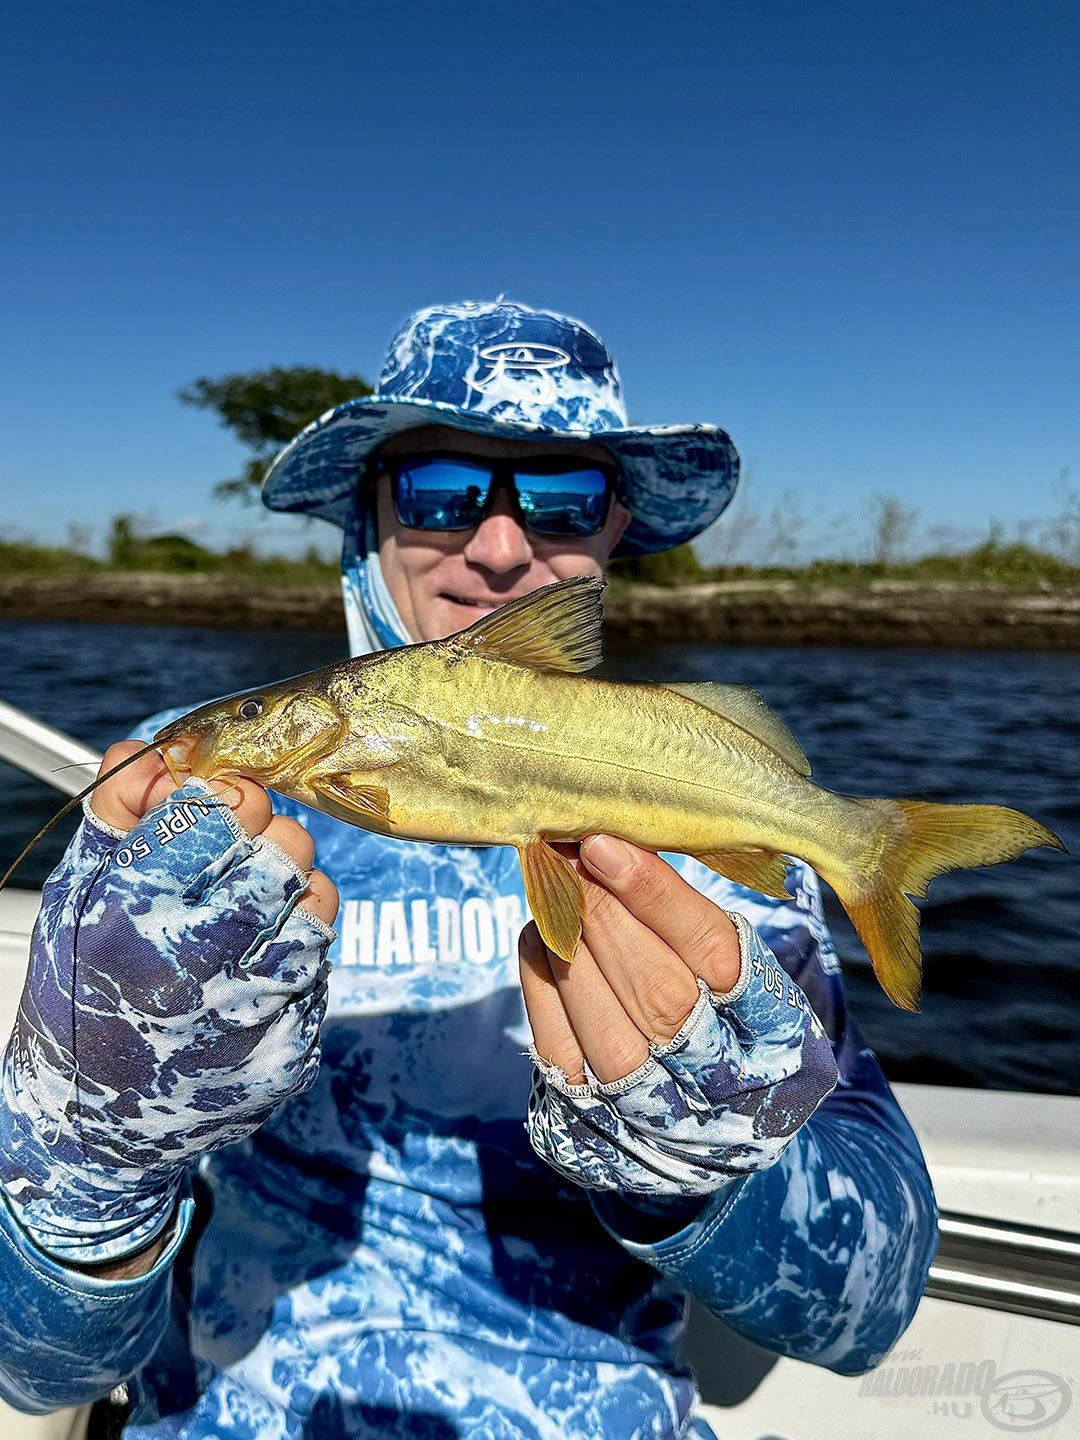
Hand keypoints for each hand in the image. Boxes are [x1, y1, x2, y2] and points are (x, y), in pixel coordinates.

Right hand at [0, 743, 338, 1265]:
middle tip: (242, 853)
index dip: (226, 798)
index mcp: (129, 921)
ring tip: (250, 909)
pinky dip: (294, 952)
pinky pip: (320, 968)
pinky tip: (254, 965)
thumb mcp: (74, 899)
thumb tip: (153, 751)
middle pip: (283, 852)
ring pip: (316, 904)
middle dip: (267, 836)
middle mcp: (192, 971)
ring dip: (291, 891)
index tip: (217, 808)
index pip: (219, 814)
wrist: (90, 1132)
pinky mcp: (287, 1054)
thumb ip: (116, 818)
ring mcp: (247, 1017)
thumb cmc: (78, 997)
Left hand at [519, 836, 837, 1196]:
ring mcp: (661, 1122)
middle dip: (603, 915)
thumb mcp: (746, 977)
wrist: (718, 1138)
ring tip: (554, 891)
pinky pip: (562, 1057)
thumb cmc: (732, 1023)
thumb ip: (695, 927)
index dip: (658, 898)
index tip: (605, 846)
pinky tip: (541, 935)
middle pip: (660, 998)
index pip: (716, 955)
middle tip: (566, 856)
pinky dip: (543, 986)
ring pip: (608, 1033)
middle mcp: (727, 1090)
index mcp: (782, 1035)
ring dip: (571, 949)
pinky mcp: (600, 1135)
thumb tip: (617, 845)